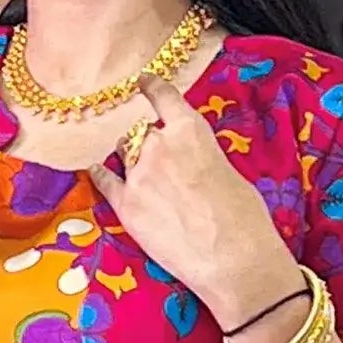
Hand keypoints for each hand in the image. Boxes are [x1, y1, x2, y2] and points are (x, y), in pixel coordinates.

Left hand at [92, 82, 299, 326]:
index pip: (163, 97)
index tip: (143, 81)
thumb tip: (189, 163)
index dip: (151, 87)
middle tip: (159, 164)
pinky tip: (97, 171)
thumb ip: (200, 157)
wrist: (234, 261)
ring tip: (141, 175)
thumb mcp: (228, 171)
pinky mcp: (126, 206)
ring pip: (124, 154)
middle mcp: (159, 145)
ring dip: (131, 160)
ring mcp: (138, 175)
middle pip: (142, 133)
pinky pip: (104, 181)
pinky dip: (101, 175)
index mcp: (190, 130)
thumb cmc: (244, 220)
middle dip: (148, 144)